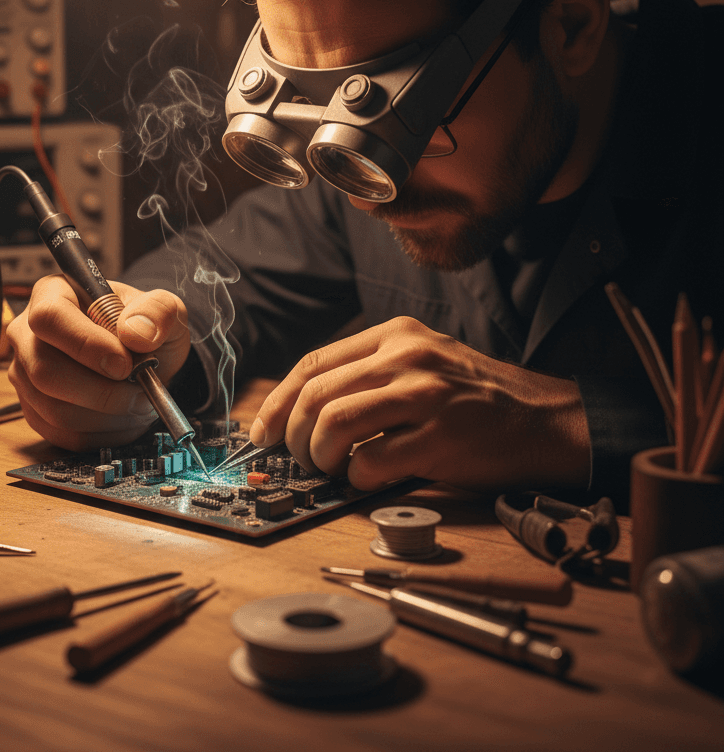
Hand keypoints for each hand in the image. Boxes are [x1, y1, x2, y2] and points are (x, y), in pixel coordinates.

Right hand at [7, 275, 190, 450]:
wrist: (144, 357)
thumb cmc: (145, 327)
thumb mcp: (164, 309)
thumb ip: (157, 311)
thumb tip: (136, 333)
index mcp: (53, 293)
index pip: (50, 318)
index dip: (86, 345)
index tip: (124, 364)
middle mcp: (28, 333)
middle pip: (44, 370)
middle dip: (100, 391)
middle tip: (139, 391)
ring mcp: (25, 373)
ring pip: (53, 408)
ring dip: (105, 415)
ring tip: (137, 403)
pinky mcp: (33, 408)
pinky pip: (59, 433)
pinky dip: (99, 433)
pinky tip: (122, 418)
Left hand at [249, 317, 589, 491]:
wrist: (546, 419)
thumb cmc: (477, 397)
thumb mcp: (423, 361)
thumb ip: (369, 373)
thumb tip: (302, 410)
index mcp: (396, 334)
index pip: (314, 363)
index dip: (280, 401)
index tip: (265, 430)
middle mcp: (406, 357)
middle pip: (317, 394)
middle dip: (294, 435)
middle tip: (301, 458)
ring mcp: (425, 395)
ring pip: (334, 424)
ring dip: (320, 456)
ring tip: (332, 468)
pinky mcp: (440, 437)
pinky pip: (371, 461)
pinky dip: (357, 478)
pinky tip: (368, 478)